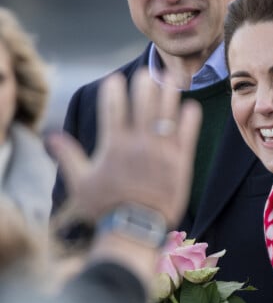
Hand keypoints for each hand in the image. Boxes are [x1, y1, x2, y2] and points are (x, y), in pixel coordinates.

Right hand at [48, 69, 201, 227]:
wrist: (135, 229)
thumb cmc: (106, 208)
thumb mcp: (80, 183)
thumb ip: (68, 156)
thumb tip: (51, 136)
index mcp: (114, 146)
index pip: (113, 108)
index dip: (114, 91)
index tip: (115, 79)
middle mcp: (139, 144)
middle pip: (143, 105)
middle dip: (144, 85)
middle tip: (147, 73)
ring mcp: (162, 152)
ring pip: (167, 115)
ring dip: (168, 94)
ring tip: (169, 80)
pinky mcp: (181, 162)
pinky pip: (188, 135)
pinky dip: (190, 120)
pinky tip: (191, 107)